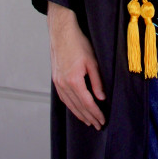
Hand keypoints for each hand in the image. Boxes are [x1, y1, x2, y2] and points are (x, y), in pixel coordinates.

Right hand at [47, 2, 105, 129]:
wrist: (62, 33)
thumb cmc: (78, 43)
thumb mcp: (92, 61)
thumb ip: (97, 81)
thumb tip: (101, 97)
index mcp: (73, 81)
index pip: (87, 103)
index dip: (95, 113)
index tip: (102, 120)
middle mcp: (63, 84)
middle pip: (78, 106)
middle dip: (88, 117)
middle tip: (97, 125)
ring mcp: (57, 82)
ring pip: (69, 104)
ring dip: (79, 114)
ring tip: (88, 121)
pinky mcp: (55, 79)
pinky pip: (63, 98)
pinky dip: (71, 106)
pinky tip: (76, 108)